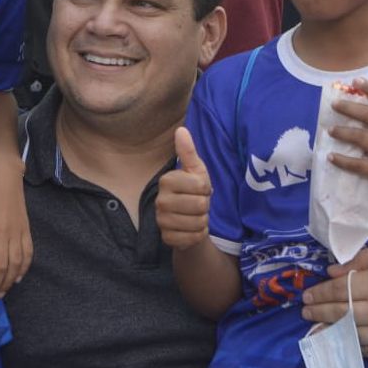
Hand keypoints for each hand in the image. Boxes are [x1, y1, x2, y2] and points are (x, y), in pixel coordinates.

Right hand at [156, 127, 211, 250]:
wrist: (187, 220)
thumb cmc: (192, 191)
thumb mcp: (195, 170)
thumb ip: (188, 151)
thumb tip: (181, 129)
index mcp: (167, 181)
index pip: (200, 186)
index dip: (206, 188)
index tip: (199, 189)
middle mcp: (160, 201)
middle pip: (200, 205)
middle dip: (205, 206)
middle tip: (197, 203)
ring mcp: (161, 221)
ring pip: (198, 222)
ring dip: (202, 220)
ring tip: (195, 215)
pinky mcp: (167, 238)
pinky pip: (193, 237)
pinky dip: (198, 234)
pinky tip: (191, 228)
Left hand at [301, 243, 367, 359]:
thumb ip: (363, 260)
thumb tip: (331, 272)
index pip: (340, 290)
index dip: (320, 293)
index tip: (307, 295)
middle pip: (341, 313)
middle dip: (318, 312)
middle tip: (304, 312)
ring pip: (351, 334)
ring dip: (330, 330)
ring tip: (316, 327)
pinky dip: (352, 344)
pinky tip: (342, 338)